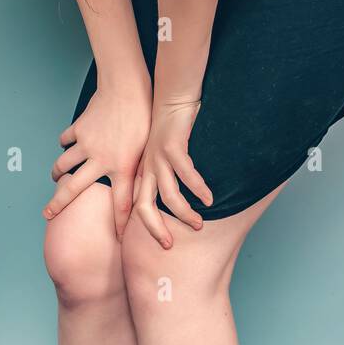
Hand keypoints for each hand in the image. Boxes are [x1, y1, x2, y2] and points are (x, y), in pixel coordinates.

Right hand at [44, 77, 151, 240]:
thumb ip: (140, 170)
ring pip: (63, 163)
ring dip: (57, 171)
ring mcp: (86, 144)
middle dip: (59, 204)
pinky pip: (66, 139)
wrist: (127, 88)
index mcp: (122, 167)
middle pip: (74, 189)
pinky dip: (65, 143)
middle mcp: (100, 159)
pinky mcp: (79, 128)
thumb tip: (141, 189)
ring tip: (55, 177)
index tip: (117, 240)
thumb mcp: (148, 148)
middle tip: (47, 215)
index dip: (120, 224)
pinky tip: (66, 144)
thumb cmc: (144, 116)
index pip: (121, 204)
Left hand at [132, 99, 213, 247]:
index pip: (134, 206)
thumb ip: (166, 178)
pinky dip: (198, 189)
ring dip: (183, 213)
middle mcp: (147, 168)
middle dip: (154, 229)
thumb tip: (178, 204)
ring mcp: (158, 157)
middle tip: (168, 245)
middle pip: (143, 207)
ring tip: (198, 224)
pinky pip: (186, 174)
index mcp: (143, 173)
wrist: (172, 98)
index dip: (135, 228)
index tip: (140, 245)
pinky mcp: (172, 146)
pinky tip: (209, 199)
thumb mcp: (161, 157)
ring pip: (168, 195)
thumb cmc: (171, 131)